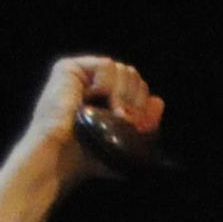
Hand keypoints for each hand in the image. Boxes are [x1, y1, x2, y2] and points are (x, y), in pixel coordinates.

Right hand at [24, 55, 163, 180]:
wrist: (64, 156)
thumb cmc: (92, 157)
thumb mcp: (129, 141)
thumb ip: (146, 121)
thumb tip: (158, 100)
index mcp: (106, 101)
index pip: (139, 90)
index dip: (143, 106)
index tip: (135, 124)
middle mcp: (93, 86)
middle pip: (133, 76)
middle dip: (135, 100)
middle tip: (121, 118)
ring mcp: (81, 77)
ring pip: (123, 70)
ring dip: (123, 94)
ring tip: (110, 112)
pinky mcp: (68, 68)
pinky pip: (106, 65)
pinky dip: (108, 84)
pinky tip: (94, 98)